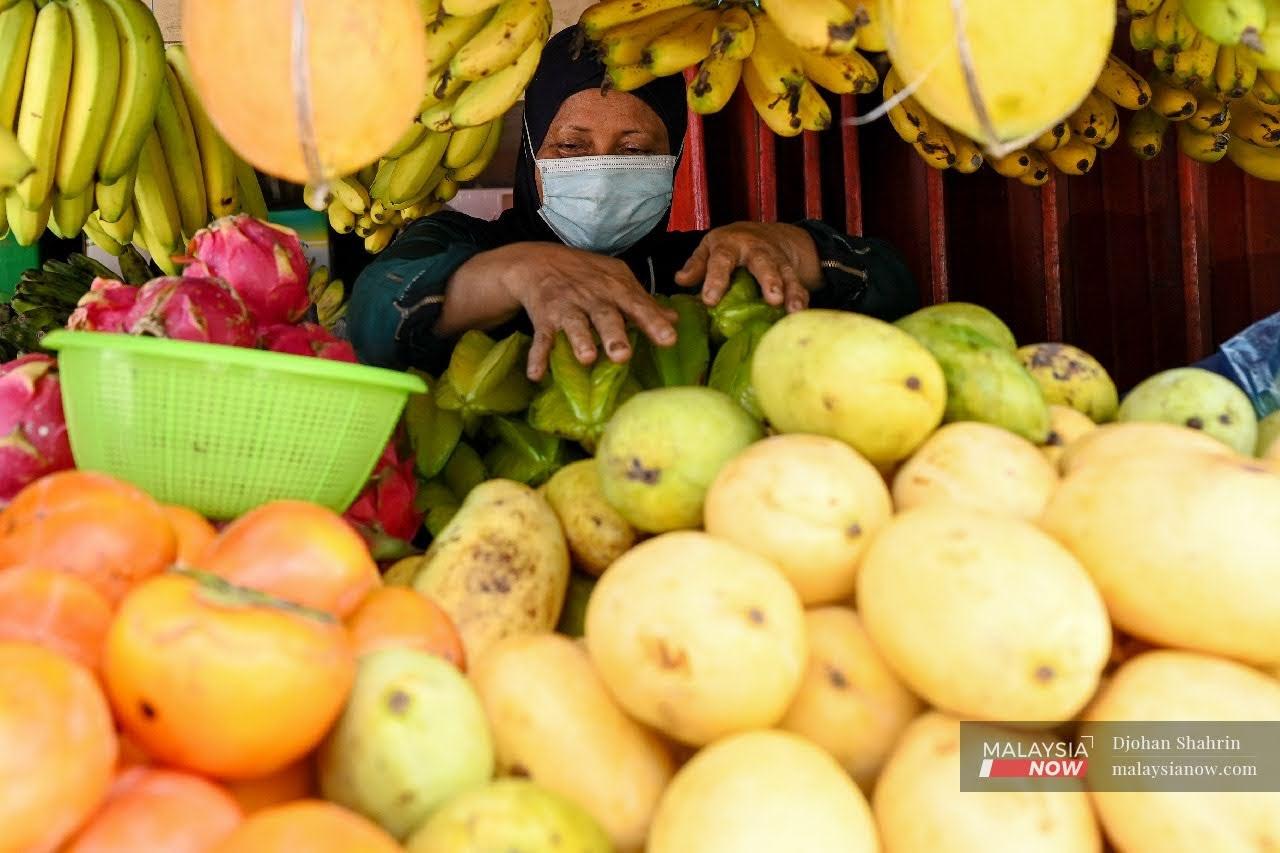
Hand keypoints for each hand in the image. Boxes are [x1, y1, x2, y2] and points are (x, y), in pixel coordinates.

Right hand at [499, 243, 677, 381]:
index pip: (637, 305)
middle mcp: (592, 297)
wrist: (539, 261)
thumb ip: (643, 302)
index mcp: (614, 289)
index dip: (653, 322)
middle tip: (623, 355)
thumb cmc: (587, 274)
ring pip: (573, 325)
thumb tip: (674, 320)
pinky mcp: (543, 318)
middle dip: (614, 335)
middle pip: (604, 316)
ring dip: (579, 341)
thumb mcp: (618, 280)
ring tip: (587, 358)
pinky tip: (537, 374)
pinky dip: (537, 356)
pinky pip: (541, 339)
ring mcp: (566, 307)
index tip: (670, 339)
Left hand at [674, 222, 821, 312]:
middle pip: (763, 263)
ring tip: (793, 310)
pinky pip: (799, 285)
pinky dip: (801, 299)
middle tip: (773, 299)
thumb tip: (680, 280)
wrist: (767, 233)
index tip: (710, 300)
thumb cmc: (731, 246)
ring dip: (792, 292)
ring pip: (786, 274)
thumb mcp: (710, 249)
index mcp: (730, 245)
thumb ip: (697, 265)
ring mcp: (776, 260)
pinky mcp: (791, 272)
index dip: (716, 280)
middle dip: (769, 280)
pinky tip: (801, 314)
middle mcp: (756, 249)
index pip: (722, 260)